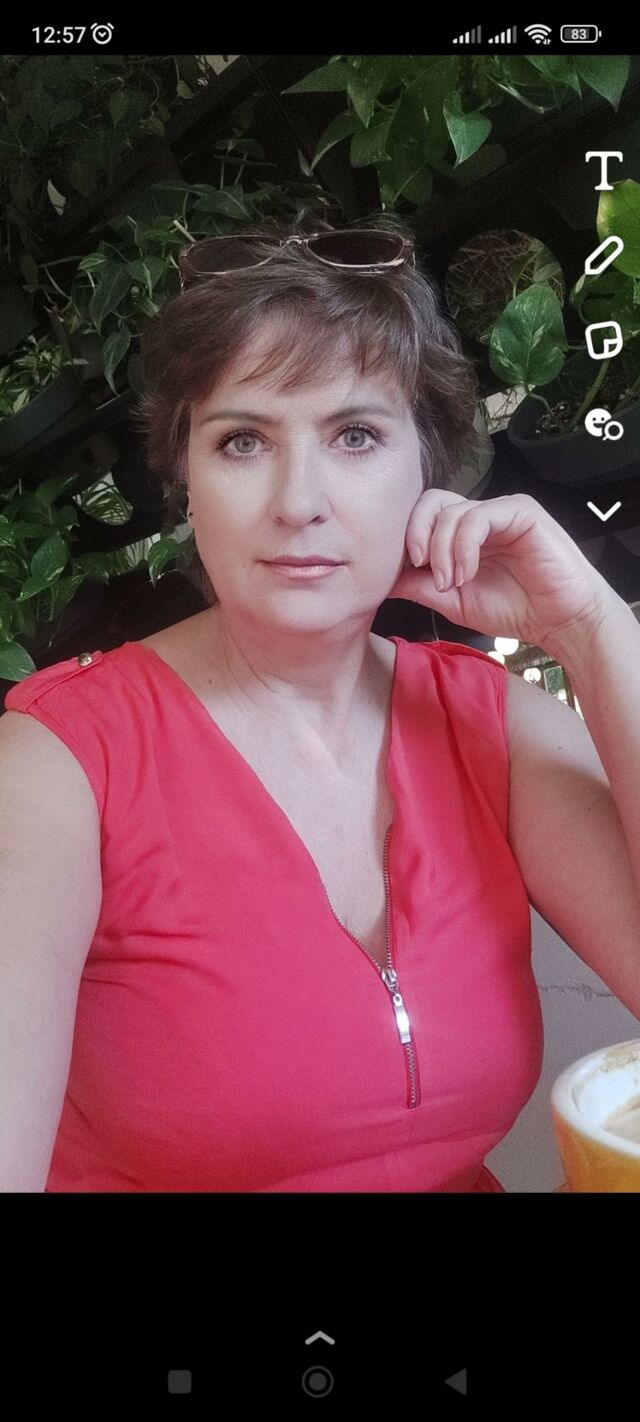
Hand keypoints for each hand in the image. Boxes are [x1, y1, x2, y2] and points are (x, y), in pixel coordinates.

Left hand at [387, 489, 615, 648]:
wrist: (558, 621)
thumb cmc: (513, 609)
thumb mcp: (452, 601)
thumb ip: (417, 586)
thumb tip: (379, 580)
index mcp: (460, 533)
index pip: (420, 517)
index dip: (404, 539)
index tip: (403, 572)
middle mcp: (478, 516)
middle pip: (429, 502)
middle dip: (415, 534)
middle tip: (419, 568)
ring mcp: (499, 511)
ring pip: (450, 511)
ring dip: (441, 550)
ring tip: (451, 583)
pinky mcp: (519, 511)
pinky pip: (478, 516)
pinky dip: (463, 546)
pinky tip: (466, 573)